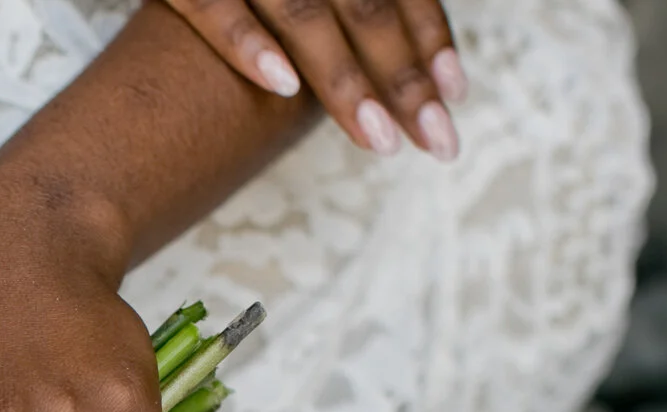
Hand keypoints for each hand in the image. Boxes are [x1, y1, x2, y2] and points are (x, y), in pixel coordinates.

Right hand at [161, 0, 465, 160]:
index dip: (430, 34)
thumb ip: (335, 3)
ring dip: (345, 80)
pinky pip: (212, 3)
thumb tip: (378, 38)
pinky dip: (246, 42)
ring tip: (376, 140)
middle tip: (436, 143)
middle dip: (405, 76)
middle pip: (365, 0)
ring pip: (303, 10)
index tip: (454, 95)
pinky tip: (282, 88)